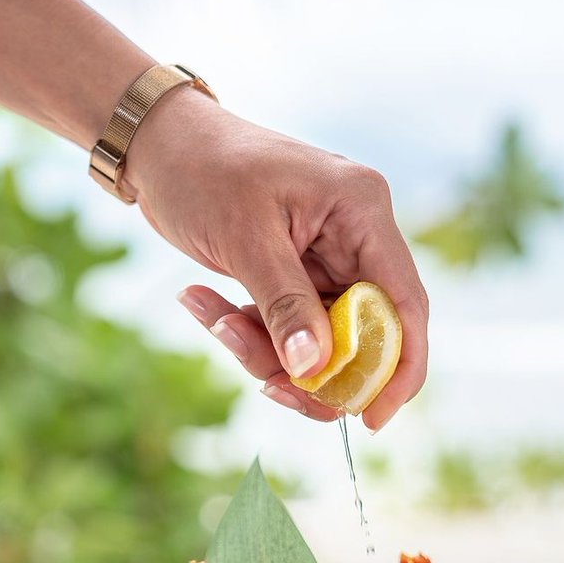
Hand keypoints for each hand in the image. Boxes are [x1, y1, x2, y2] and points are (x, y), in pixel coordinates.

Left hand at [125, 88, 428, 429]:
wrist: (159, 143)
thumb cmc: (204, 169)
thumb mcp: (245, 240)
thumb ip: (285, 307)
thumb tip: (316, 369)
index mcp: (362, 212)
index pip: (405, 302)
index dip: (400, 367)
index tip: (372, 419)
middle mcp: (355, 236)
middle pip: (362, 334)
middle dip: (311, 367)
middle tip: (266, 384)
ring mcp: (326, 257)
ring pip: (319, 340)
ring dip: (264, 347)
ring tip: (211, 315)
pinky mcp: (294, 272)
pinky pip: (285, 326)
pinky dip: (247, 330)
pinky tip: (201, 300)